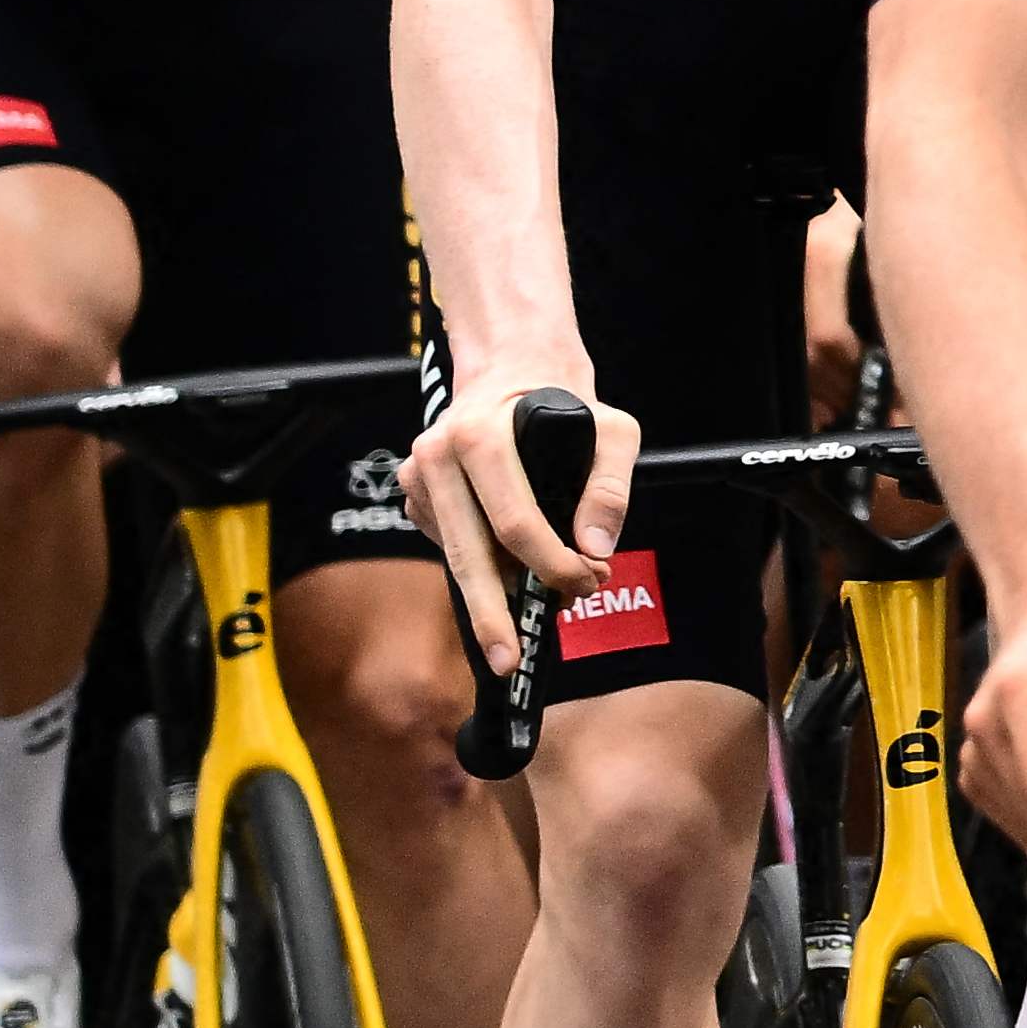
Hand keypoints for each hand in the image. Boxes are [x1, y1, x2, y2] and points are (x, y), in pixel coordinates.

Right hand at [405, 370, 631, 672]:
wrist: (512, 366)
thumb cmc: (564, 400)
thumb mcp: (613, 428)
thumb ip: (611, 487)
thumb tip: (595, 549)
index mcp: (480, 435)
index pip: (514, 521)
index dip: (552, 564)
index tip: (587, 582)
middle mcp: (437, 456)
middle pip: (467, 553)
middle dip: (491, 613)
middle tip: (509, 661)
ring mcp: (418, 476)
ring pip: (455, 555)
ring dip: (496, 590)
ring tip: (535, 608)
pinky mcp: (413, 494)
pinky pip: (448, 544)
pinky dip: (481, 563)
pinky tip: (510, 564)